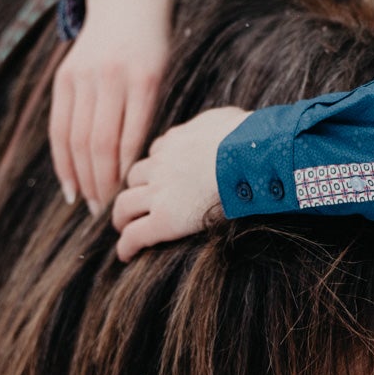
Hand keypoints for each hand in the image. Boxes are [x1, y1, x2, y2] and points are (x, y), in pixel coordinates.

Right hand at [49, 0, 171, 211]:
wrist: (127, 1)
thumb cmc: (155, 48)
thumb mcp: (163, 76)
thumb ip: (149, 115)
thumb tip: (139, 171)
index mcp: (143, 80)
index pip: (129, 138)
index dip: (123, 174)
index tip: (125, 200)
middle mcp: (109, 78)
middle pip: (98, 143)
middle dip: (100, 183)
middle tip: (104, 213)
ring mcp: (82, 76)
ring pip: (76, 138)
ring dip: (80, 177)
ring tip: (87, 204)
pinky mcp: (64, 77)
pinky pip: (59, 126)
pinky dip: (62, 159)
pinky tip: (69, 183)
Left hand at [112, 106, 249, 260]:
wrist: (249, 156)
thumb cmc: (250, 138)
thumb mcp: (229, 119)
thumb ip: (216, 123)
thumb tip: (225, 125)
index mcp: (176, 140)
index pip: (157, 152)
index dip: (157, 166)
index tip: (160, 178)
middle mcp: (162, 164)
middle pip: (135, 177)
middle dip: (134, 189)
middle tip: (135, 204)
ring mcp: (160, 192)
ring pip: (125, 204)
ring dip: (122, 216)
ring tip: (124, 228)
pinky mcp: (165, 219)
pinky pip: (136, 234)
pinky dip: (127, 245)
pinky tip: (126, 255)